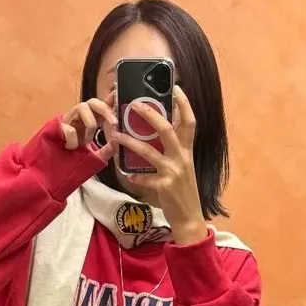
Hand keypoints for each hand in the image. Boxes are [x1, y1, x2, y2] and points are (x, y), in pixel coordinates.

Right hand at [62, 99, 116, 162]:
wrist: (55, 168)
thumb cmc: (75, 159)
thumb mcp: (95, 156)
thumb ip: (107, 151)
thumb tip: (117, 142)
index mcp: (91, 120)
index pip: (102, 106)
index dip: (110, 100)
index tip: (118, 97)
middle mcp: (81, 116)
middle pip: (93, 102)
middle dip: (105, 109)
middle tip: (114, 123)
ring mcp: (69, 119)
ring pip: (82, 107)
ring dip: (90, 124)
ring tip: (85, 142)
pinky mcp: (59, 125)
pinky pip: (71, 129)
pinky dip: (74, 142)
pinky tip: (70, 148)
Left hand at [110, 87, 207, 244]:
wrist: (190, 218)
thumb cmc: (183, 192)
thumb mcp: (184, 167)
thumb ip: (175, 151)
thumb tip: (160, 134)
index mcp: (187, 151)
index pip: (190, 121)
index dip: (184, 103)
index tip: (175, 87)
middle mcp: (182, 158)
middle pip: (166, 130)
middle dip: (150, 115)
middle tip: (134, 104)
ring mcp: (173, 172)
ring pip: (149, 151)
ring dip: (130, 142)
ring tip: (116, 135)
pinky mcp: (164, 187)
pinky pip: (145, 179)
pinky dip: (136, 177)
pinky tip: (128, 175)